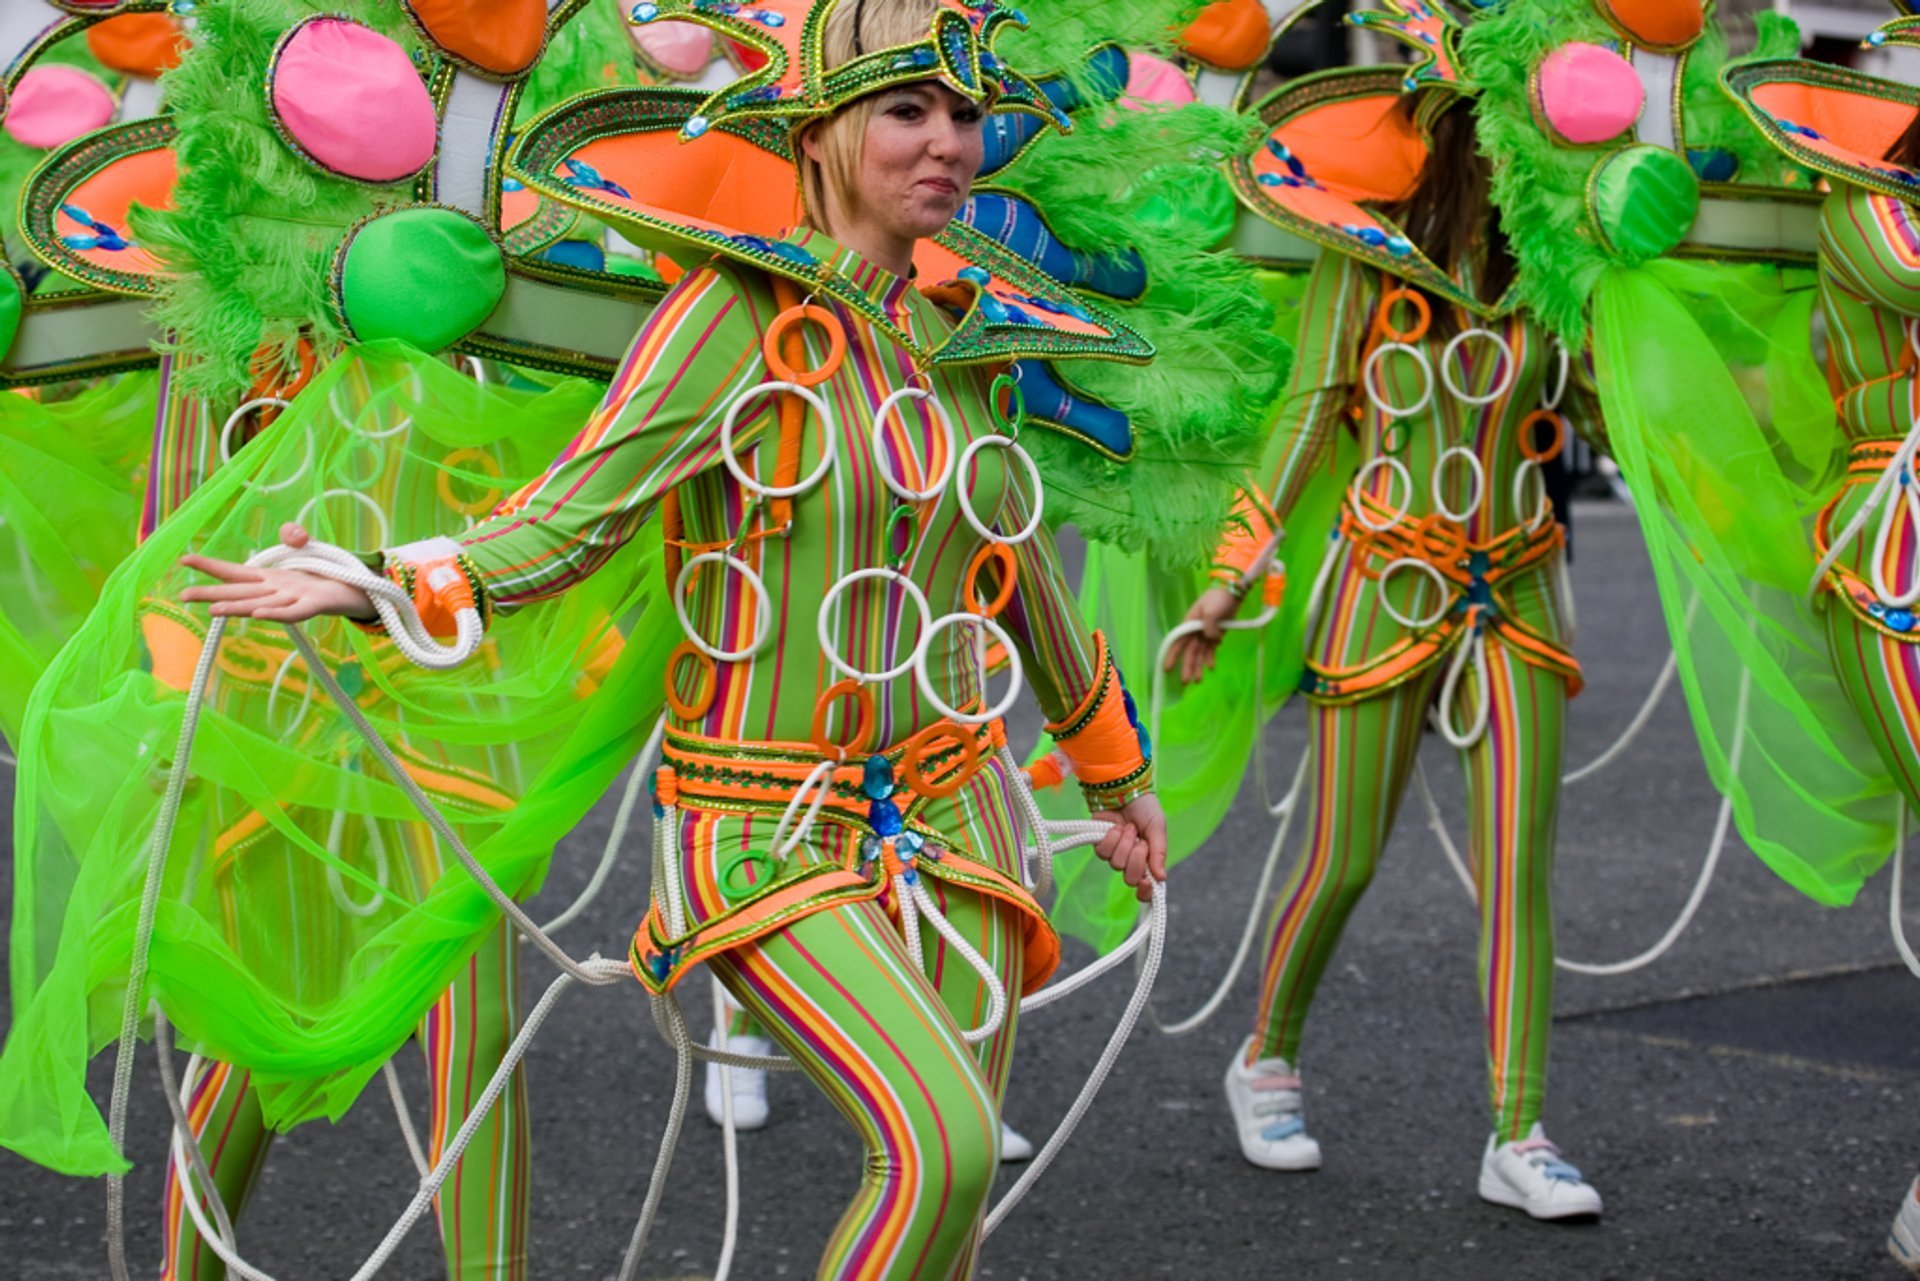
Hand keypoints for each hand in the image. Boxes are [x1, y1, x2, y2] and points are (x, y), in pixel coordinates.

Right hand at [178, 523, 375, 623]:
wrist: (357, 591)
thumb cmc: (325, 576)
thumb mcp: (307, 550)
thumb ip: (294, 537)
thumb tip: (289, 533)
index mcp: (269, 579)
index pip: (234, 572)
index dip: (210, 566)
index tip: (183, 560)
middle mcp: (276, 591)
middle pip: (239, 592)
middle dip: (210, 594)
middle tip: (181, 595)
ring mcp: (293, 599)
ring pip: (260, 604)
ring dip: (236, 607)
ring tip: (211, 610)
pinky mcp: (314, 606)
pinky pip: (293, 612)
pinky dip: (275, 613)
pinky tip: (258, 614)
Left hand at [1090, 793, 1168, 902]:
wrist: (1125, 789)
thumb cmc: (1145, 809)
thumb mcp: (1157, 829)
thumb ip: (1159, 853)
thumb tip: (1161, 879)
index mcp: (1148, 860)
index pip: (1145, 888)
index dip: (1144, 892)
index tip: (1146, 882)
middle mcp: (1131, 861)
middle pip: (1130, 878)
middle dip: (1135, 859)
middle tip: (1140, 841)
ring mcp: (1115, 854)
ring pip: (1116, 865)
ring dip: (1124, 844)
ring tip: (1129, 828)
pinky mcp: (1100, 845)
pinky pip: (1103, 852)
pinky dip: (1111, 838)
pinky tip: (1116, 827)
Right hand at [1162, 585, 1240, 684]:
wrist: (1233, 590)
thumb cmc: (1218, 598)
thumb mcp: (1211, 611)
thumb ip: (1209, 628)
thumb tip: (1211, 640)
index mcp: (1189, 623)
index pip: (1178, 642)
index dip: (1172, 656)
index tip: (1167, 668)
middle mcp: (1195, 630)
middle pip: (1190, 651)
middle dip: (1187, 666)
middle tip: (1186, 682)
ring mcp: (1206, 632)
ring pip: (1200, 653)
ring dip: (1199, 666)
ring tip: (1198, 681)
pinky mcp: (1217, 633)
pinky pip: (1211, 649)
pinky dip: (1211, 657)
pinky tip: (1211, 667)